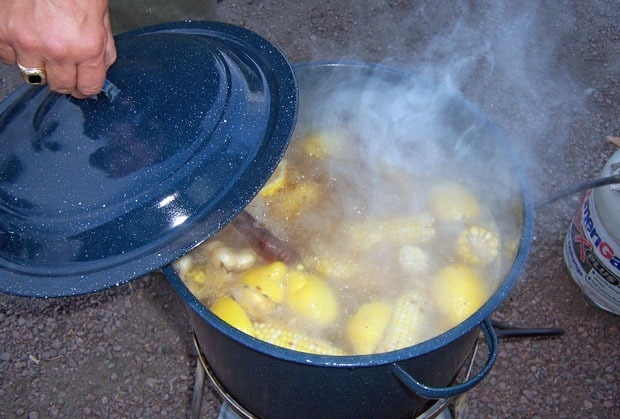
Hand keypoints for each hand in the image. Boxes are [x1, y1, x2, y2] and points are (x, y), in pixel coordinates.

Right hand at [0, 0, 116, 97]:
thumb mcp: (101, 17)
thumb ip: (102, 48)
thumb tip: (99, 69)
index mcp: (87, 46)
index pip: (88, 88)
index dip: (86, 88)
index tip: (82, 85)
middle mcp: (57, 49)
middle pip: (59, 86)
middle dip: (63, 78)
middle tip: (63, 65)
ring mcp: (25, 42)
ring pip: (31, 73)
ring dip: (37, 62)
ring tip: (42, 42)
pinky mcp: (1, 32)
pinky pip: (6, 56)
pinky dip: (14, 49)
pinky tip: (24, 33)